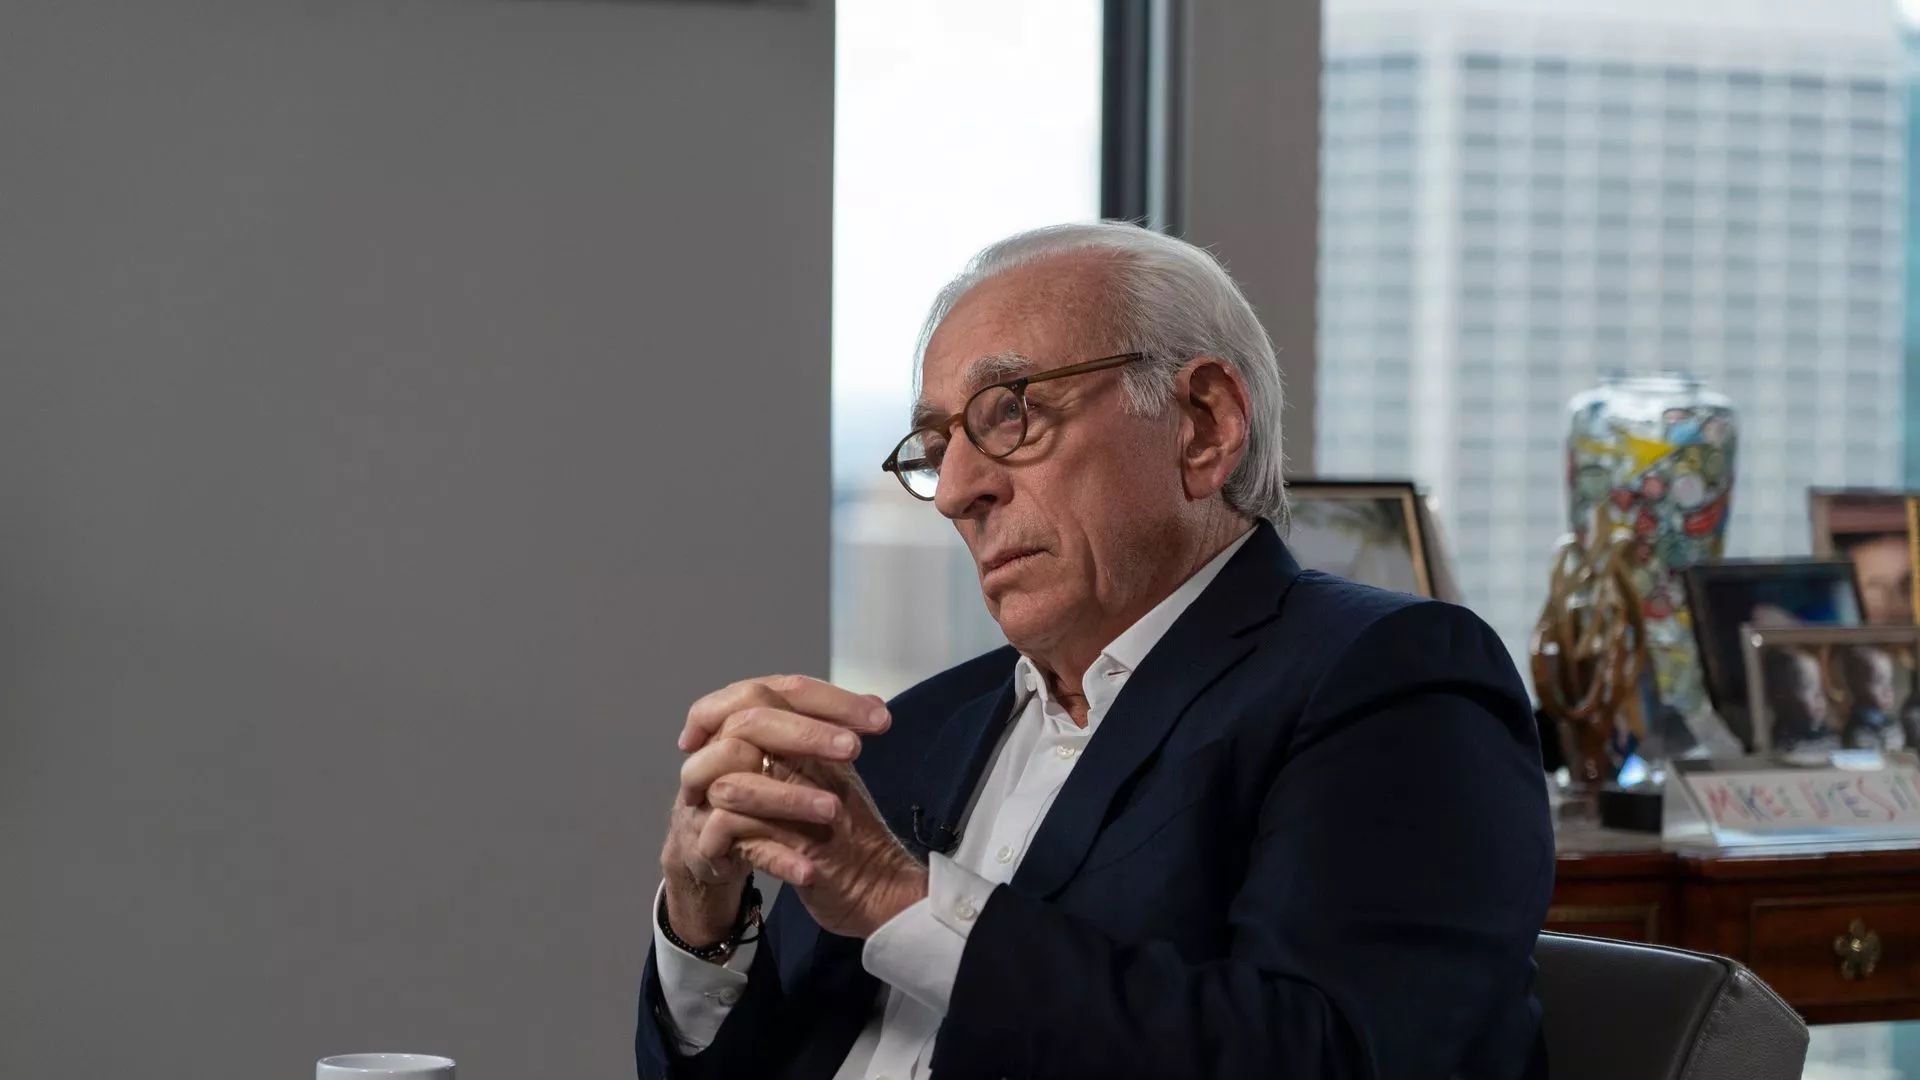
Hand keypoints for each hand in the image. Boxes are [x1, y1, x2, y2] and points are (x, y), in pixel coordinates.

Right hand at [659, 675, 892, 945]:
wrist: (714, 847)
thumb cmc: (764, 791)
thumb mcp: (795, 757)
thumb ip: (827, 732)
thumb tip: (876, 707)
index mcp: (744, 715)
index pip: (786, 690)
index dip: (833, 700)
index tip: (880, 719)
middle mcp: (715, 745)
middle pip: (752, 722)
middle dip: (807, 734)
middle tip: (854, 749)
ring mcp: (702, 792)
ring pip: (738, 784)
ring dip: (789, 798)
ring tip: (834, 810)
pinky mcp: (700, 839)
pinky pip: (733, 842)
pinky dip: (775, 856)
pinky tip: (810, 871)